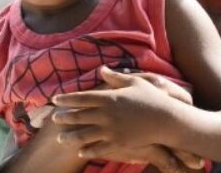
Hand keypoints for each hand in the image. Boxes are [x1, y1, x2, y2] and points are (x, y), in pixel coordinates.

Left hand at [51, 67, 203, 168]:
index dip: (67, 99)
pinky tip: (80, 151)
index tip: (55, 99)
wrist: (166, 119)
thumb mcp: (134, 82)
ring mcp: (111, 130)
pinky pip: (98, 148)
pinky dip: (88, 150)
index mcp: (109, 98)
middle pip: (79, 116)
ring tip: (60, 138)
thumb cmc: (152, 98)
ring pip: (84, 135)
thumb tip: (102, 69)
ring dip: (70, 136)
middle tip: (54, 119)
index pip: (82, 98)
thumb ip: (115, 77)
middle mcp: (106, 114)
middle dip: (64, 117)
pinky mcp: (118, 143)